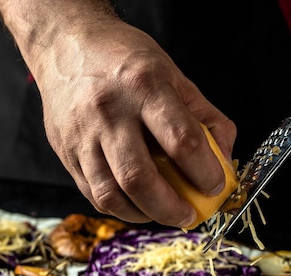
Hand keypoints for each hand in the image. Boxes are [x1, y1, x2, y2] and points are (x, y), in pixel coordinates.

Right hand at [0, 0, 235, 227]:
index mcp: (143, 86)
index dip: (205, 171)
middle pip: (140, 178)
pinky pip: (93, 193)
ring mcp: (82, 135)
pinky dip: (120, 208)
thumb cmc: (125, 60)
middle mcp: (108, 112)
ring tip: (164, 214)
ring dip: (144, 215)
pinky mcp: (65, 152)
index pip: (181, 140)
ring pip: (111, 194)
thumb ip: (205, 116)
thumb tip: (225, 158)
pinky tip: (137, 205)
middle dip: (171, 209)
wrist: (66, 45)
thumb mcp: (173, 74)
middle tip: (190, 215)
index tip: (216, 185)